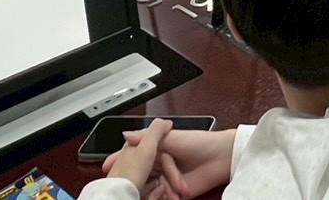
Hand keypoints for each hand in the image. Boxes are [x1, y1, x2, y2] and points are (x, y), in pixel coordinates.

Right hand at [103, 127, 235, 198]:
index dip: (121, 160)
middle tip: (131, 184)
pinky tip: (168, 195)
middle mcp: (159, 166)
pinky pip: (161, 198)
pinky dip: (162, 198)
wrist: (220, 158)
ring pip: (150, 189)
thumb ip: (148, 138)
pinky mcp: (175, 193)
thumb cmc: (199, 142)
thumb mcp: (172, 137)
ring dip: (153, 191)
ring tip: (163, 188)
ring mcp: (166, 180)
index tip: (107, 166)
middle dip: (137, 181)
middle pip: (140, 176)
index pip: (135, 156)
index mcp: (157, 150)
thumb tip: (125, 135)